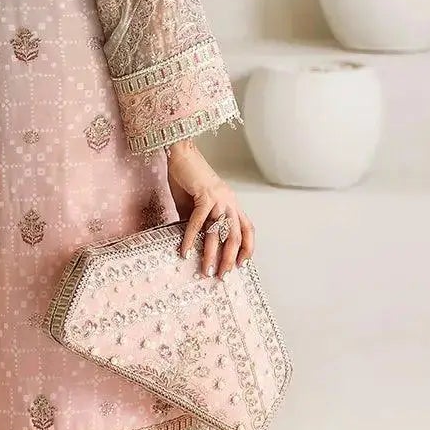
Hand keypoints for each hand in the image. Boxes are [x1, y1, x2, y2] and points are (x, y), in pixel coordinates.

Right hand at [165, 138, 253, 279]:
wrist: (181, 153)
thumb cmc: (188, 177)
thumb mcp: (197, 203)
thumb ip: (199, 220)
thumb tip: (193, 242)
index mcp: (232, 203)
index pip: (248, 229)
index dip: (248, 248)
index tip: (242, 264)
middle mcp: (230, 201)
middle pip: (235, 236)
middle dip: (230, 259)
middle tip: (222, 275)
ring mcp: (219, 199)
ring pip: (218, 232)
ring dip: (212, 254)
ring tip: (206, 270)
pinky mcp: (204, 196)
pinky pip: (198, 222)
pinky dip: (191, 238)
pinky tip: (185, 251)